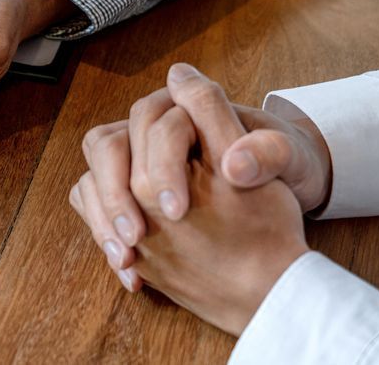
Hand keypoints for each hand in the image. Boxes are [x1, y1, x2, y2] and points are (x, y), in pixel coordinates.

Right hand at [72, 63, 329, 272]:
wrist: (278, 203)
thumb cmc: (279, 169)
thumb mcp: (286, 156)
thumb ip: (267, 152)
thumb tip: (235, 162)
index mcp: (181, 109)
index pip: (149, 121)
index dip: (159, 165)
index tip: (177, 210)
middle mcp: (149, 133)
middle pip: (106, 147)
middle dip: (116, 193)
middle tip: (136, 234)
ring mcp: (133, 165)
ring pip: (93, 177)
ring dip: (103, 217)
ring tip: (124, 256)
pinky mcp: (129, 196)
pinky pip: (96, 207)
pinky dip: (104, 235)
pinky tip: (129, 268)